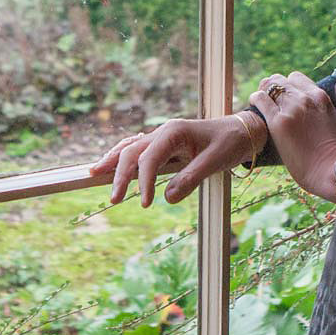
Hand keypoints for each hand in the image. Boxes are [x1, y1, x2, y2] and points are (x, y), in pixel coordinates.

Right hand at [85, 114, 256, 208]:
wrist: (242, 130)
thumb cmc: (231, 142)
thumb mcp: (216, 161)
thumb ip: (191, 178)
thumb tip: (167, 198)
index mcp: (174, 132)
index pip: (149, 158)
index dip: (143, 182)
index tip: (145, 203)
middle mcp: (163, 132)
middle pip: (132, 152)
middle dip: (119, 175)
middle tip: (113, 200)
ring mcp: (162, 137)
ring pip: (130, 148)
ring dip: (113, 162)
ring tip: (93, 174)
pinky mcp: (164, 145)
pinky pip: (138, 150)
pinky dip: (122, 157)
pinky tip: (111, 164)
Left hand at [251, 72, 335, 203]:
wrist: (330, 170)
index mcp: (320, 97)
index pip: (296, 78)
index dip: (289, 86)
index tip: (284, 95)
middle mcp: (305, 99)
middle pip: (281, 80)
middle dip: (274, 87)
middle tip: (269, 98)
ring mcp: (291, 109)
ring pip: (269, 86)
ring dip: (263, 90)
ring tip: (260, 100)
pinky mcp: (278, 122)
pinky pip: (261, 99)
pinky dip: (255, 99)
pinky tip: (254, 105)